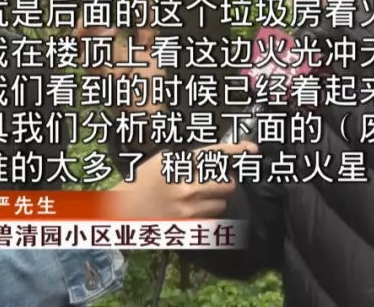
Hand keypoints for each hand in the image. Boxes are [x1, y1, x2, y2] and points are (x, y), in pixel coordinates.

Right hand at [109, 141, 257, 219]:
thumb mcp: (162, 160)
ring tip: (199, 197)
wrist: (121, 209)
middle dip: (224, 180)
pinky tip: (194, 209)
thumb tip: (216, 159)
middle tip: (214, 181)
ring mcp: (188, 208)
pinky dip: (209, 213)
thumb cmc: (141, 181)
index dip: (236, 150)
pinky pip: (213, 219)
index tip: (251, 148)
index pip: (215, 155)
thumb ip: (188, 158)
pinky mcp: (187, 226)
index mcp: (179, 166)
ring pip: (222, 202)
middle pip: (226, 182)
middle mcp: (186, 187)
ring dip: (216, 198)